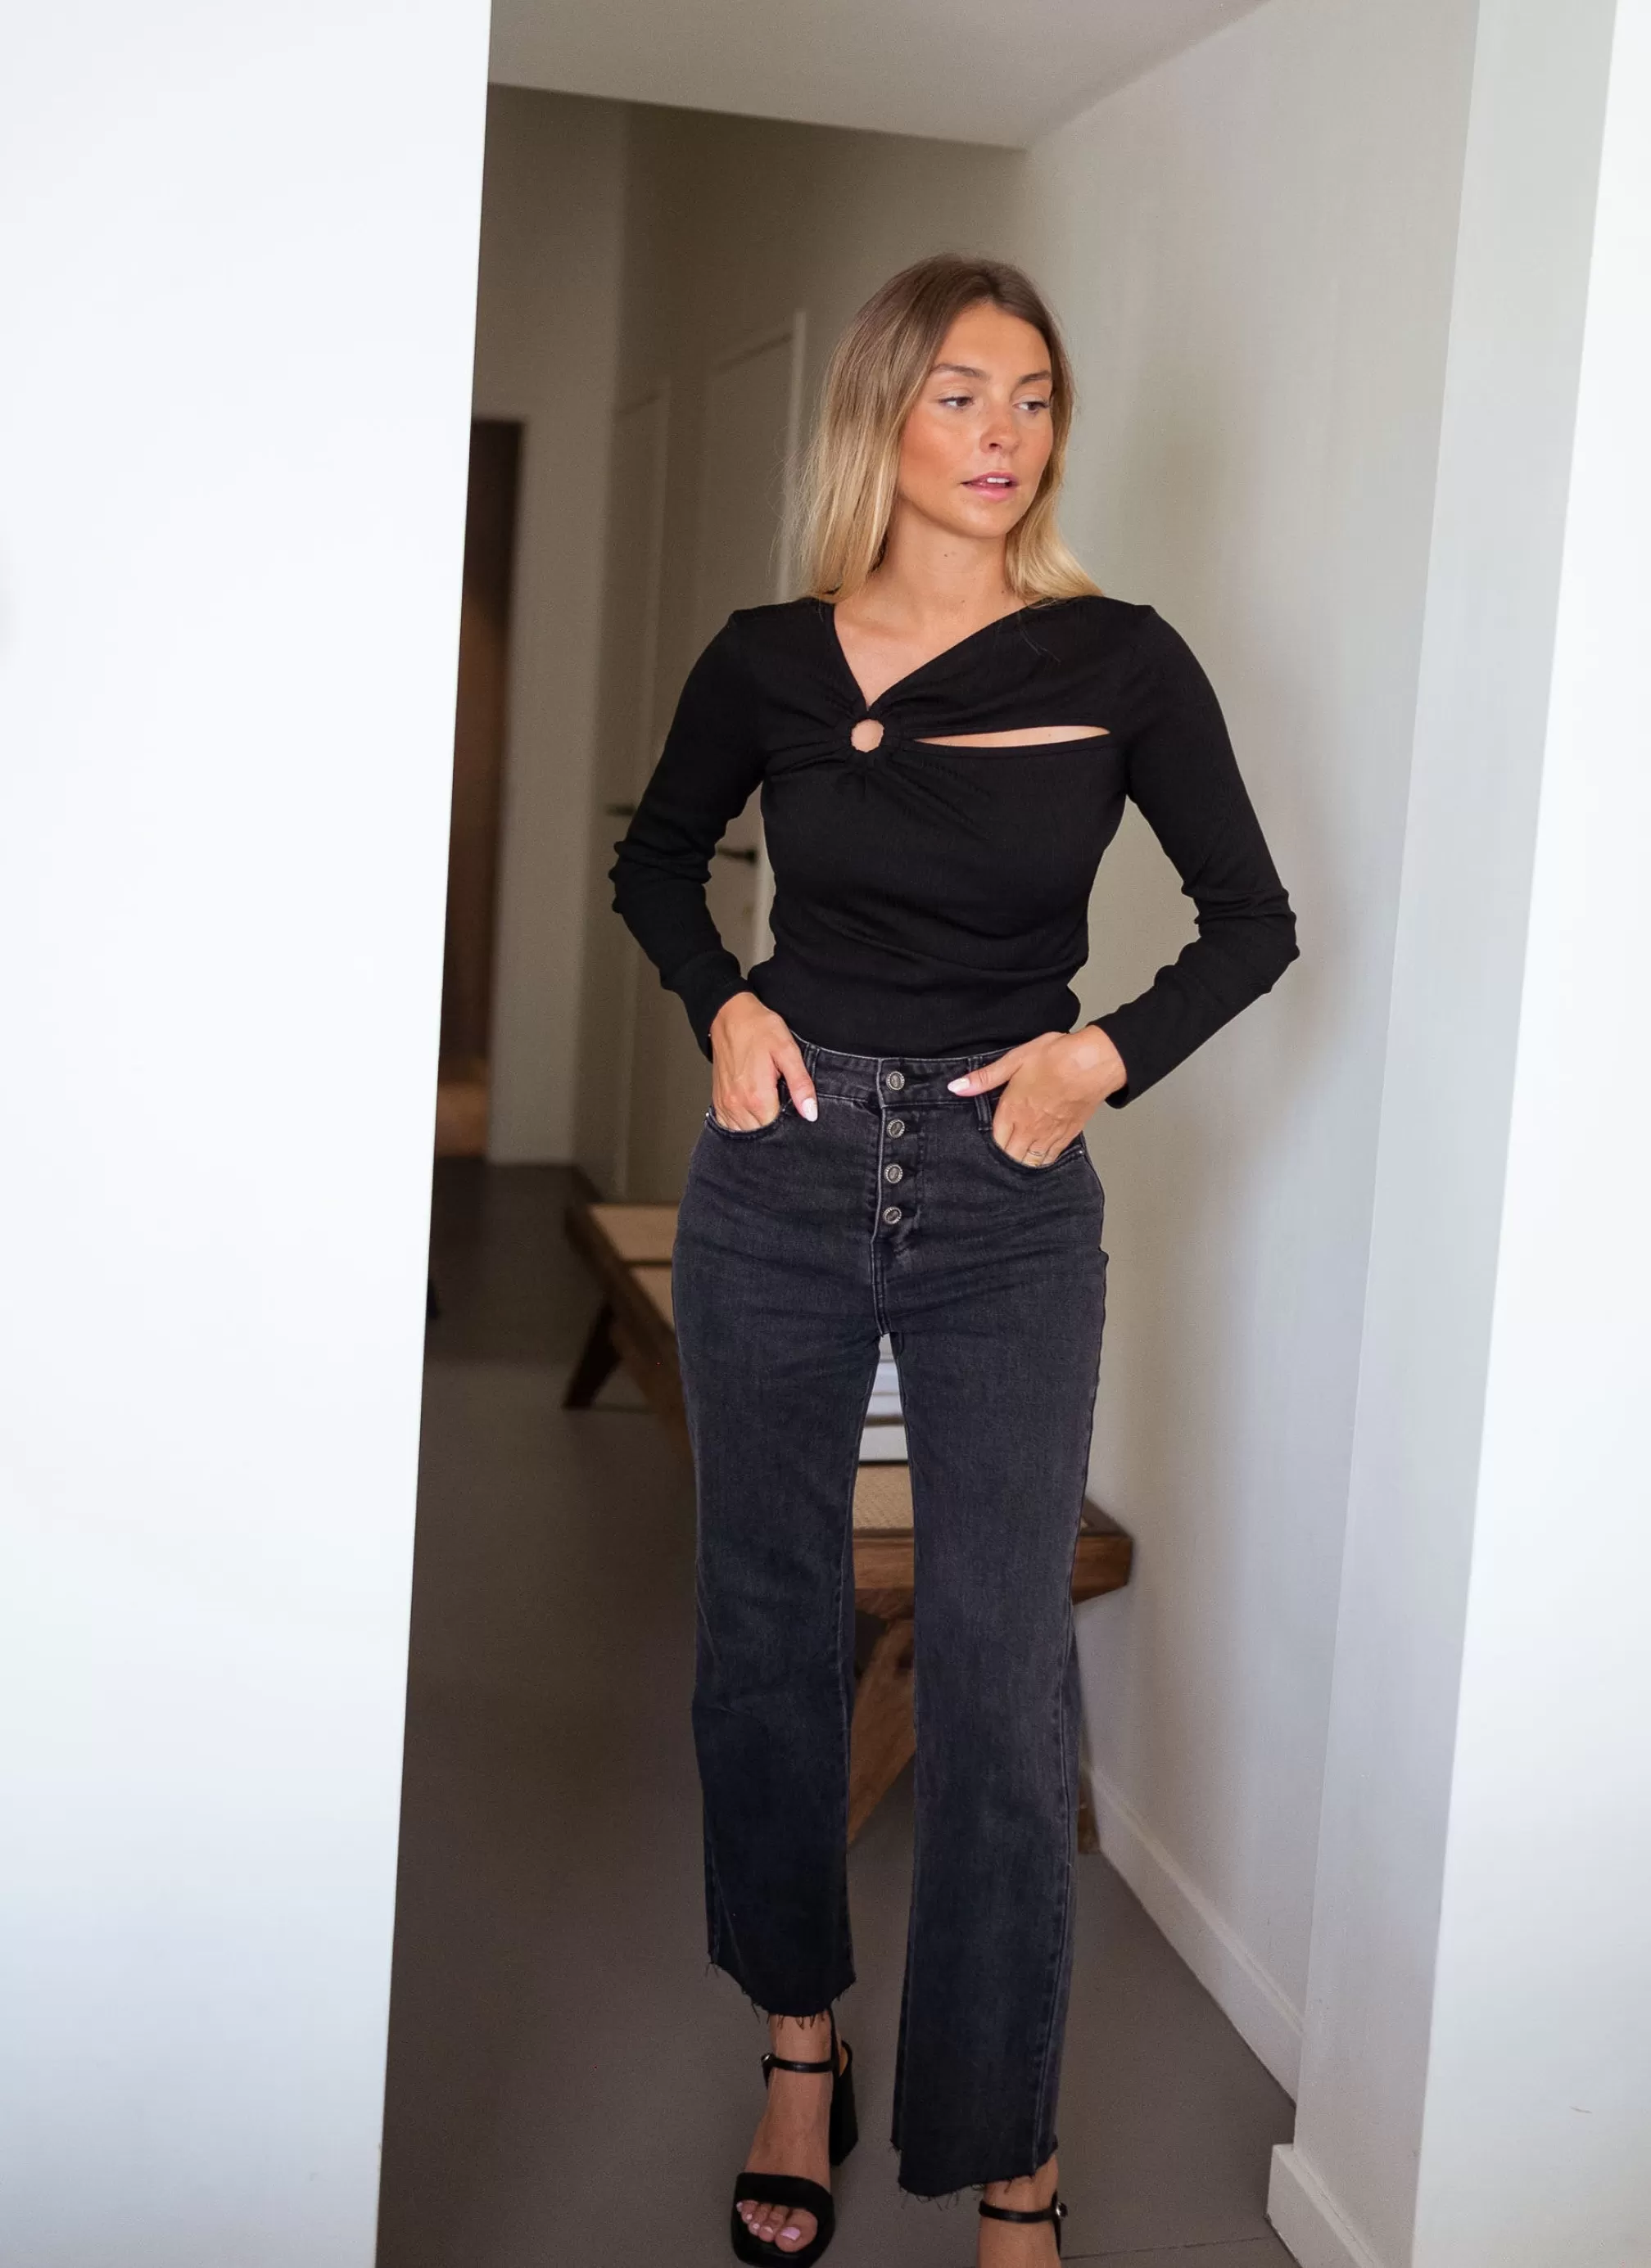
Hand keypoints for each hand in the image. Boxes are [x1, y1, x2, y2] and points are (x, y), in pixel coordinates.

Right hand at [708, 992, 818, 1128]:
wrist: (730, 1015)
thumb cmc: (759, 1029)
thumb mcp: (788, 1051)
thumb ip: (800, 1084)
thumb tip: (810, 1113)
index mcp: (757, 1096)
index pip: (777, 1130)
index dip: (790, 1124)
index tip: (795, 1110)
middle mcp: (737, 1105)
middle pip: (762, 1134)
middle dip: (775, 1126)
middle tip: (783, 1104)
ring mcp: (725, 1104)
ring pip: (745, 1132)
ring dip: (759, 1126)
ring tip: (769, 1106)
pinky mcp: (718, 1101)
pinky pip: (730, 1125)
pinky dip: (742, 1124)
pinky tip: (753, 1111)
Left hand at [945, 1027, 1125, 1163]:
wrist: (1094, 1063)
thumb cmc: (1057, 1057)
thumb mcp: (1015, 1059)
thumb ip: (985, 1077)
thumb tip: (957, 1086)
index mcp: (1012, 1111)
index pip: (993, 1141)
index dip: (986, 1146)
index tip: (983, 1144)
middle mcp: (1029, 1129)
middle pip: (1009, 1156)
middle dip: (1002, 1157)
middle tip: (997, 1155)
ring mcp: (1049, 1135)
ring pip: (1029, 1162)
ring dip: (1020, 1162)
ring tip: (1015, 1157)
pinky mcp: (1067, 1136)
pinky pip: (1049, 1159)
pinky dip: (1040, 1161)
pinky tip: (1036, 1156)